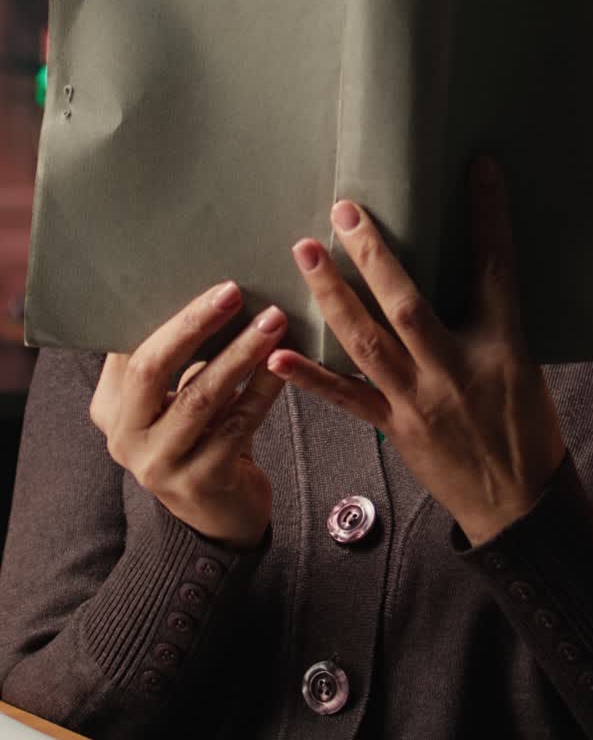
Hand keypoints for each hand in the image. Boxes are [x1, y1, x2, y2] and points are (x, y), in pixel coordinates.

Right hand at [90, 284, 287, 549]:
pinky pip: (237, 423)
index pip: (127, 346)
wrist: (221, 515)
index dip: (161, 310)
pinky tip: (284, 362)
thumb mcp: (176, 398)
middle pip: (151, 368)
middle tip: (233, 291)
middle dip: (194, 324)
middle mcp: (125, 436)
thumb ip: (179, 356)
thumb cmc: (202, 435)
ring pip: (200, 396)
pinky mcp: (201, 483)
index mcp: (111, 406)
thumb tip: (216, 287)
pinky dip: (263, 389)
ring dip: (240, 353)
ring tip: (272, 320)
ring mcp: (159, 464)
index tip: (199, 274)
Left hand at [267, 160, 566, 545]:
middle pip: (407, 303)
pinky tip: (277, 352)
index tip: (477, 168)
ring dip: (331, 295)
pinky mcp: (394, 427)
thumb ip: (489, 321)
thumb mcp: (525, 365)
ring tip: (304, 252)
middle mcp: (455, 369)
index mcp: (501, 346)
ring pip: (366, 342)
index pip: (495, 269)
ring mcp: (419, 401)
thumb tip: (460, 269)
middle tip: (344, 209)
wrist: (520, 506)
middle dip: (373, 254)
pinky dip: (309, 376)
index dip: (487, 217)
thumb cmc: (528, 430)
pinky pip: (344, 398)